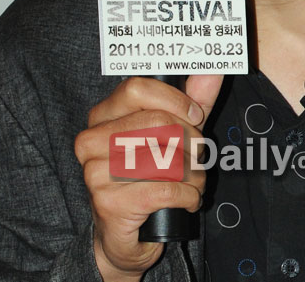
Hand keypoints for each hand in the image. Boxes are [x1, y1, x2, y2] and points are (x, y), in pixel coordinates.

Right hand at [74, 75, 222, 281]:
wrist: (123, 235)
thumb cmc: (150, 175)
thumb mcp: (175, 132)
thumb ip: (193, 99)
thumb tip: (212, 70)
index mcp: (103, 116)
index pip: (136, 89)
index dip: (175, 101)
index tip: (195, 116)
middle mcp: (92, 140)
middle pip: (158, 122)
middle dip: (192, 142)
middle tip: (198, 156)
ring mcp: (96, 172)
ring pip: (166, 159)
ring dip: (194, 173)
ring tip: (194, 180)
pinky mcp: (109, 203)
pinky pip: (166, 190)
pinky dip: (189, 196)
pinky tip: (188, 199)